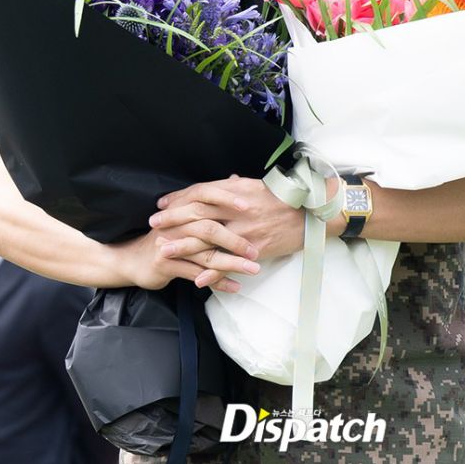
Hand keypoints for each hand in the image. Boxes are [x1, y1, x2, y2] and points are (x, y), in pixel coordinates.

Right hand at [116, 184, 263, 292]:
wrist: (132, 259)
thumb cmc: (166, 236)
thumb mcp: (185, 216)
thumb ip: (212, 199)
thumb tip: (235, 179)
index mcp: (182, 208)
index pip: (205, 196)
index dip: (227, 199)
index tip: (249, 206)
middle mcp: (176, 224)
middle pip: (209, 228)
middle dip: (235, 240)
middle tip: (255, 249)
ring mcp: (171, 245)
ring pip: (206, 255)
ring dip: (231, 264)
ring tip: (252, 269)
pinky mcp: (166, 265)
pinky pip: (196, 274)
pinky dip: (217, 281)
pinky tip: (234, 286)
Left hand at [152, 175, 305, 285]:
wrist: (310, 214)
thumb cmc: (285, 197)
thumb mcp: (259, 186)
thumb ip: (237, 187)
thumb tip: (224, 183)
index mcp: (237, 191)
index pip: (201, 192)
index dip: (180, 198)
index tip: (163, 204)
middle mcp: (237, 209)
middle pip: (197, 213)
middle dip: (173, 220)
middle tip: (154, 225)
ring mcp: (244, 231)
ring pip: (207, 239)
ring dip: (183, 246)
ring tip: (163, 251)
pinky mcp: (253, 250)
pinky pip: (228, 262)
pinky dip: (212, 273)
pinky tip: (196, 280)